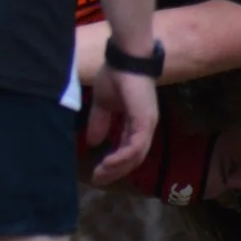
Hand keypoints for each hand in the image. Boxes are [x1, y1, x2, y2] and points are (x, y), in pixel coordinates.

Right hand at [85, 66, 157, 186]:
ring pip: (136, 156)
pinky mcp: (145, 121)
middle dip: (116, 171)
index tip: (98, 173)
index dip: (115, 164)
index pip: (129, 150)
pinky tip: (108, 161)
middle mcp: (146, 127)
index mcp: (137, 123)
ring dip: (118, 167)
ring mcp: (147, 125)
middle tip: (98, 180)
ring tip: (101, 173)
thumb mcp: (103, 104)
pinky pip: (136, 146)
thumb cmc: (115, 77)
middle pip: (134, 159)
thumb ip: (100, 123)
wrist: (124, 60)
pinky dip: (123, 156)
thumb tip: (92, 142)